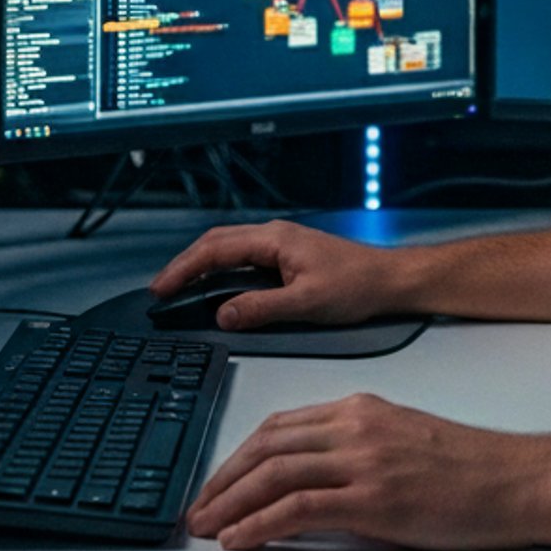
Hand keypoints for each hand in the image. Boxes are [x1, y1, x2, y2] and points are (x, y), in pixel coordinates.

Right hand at [148, 220, 411, 330]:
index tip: (163, 288)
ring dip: (202, 267)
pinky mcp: (287, 257)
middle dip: (185, 265)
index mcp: (274, 239)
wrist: (389, 280)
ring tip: (180, 290)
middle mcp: (274, 236)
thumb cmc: (357, 285)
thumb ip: (262, 308)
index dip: (184, 268)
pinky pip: (243, 260)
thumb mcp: (307, 304)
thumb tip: (224, 314)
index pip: (216, 249)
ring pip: (229, 250)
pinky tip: (216, 288)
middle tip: (162, 290)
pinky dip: (221, 271)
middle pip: (216, 244)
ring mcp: (280, 245)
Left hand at [188, 392, 550, 550]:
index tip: (217, 481)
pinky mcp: (375, 498)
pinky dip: (261, 523)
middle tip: (198, 507)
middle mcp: (355, 425)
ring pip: (275, 472)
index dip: (239, 455)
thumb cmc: (466, 465)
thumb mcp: (401, 437)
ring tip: (207, 527)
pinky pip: (300, 507)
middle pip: (267, 444)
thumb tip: (308, 477)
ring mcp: (364, 460)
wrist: (514, 478)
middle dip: (223, 478)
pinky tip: (241, 540)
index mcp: (359, 407)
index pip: (280, 425)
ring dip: (231, 502)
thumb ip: (355, 446)